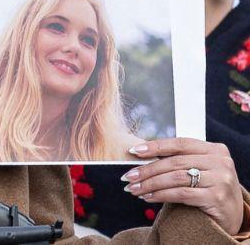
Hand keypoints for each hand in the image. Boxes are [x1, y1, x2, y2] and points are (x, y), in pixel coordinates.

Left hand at [123, 137, 244, 234]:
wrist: (232, 215)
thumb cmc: (209, 188)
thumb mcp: (200, 169)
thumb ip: (180, 160)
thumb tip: (141, 155)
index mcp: (215, 149)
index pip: (180, 143)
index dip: (155, 146)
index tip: (133, 151)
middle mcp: (221, 162)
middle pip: (174, 162)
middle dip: (147, 170)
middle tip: (128, 177)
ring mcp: (220, 180)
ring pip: (175, 178)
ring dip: (150, 184)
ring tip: (134, 189)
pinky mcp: (216, 197)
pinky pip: (181, 193)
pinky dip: (161, 195)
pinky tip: (148, 198)